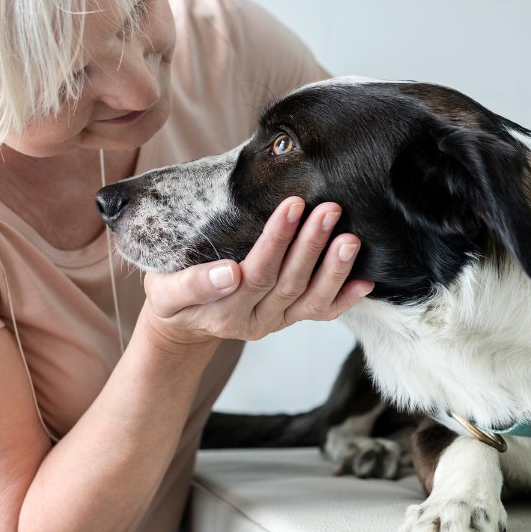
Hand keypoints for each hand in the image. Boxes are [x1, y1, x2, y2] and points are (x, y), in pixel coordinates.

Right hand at [141, 197, 374, 344]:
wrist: (182, 324)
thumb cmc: (171, 296)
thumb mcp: (164, 290)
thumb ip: (193, 284)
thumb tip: (230, 273)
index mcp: (224, 311)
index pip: (256, 272)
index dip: (276, 240)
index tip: (292, 206)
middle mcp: (255, 320)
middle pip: (289, 281)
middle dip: (311, 244)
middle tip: (329, 209)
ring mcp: (277, 321)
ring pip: (311, 298)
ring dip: (334, 269)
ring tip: (351, 238)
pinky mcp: (291, 319)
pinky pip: (321, 314)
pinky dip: (345, 299)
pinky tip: (365, 282)